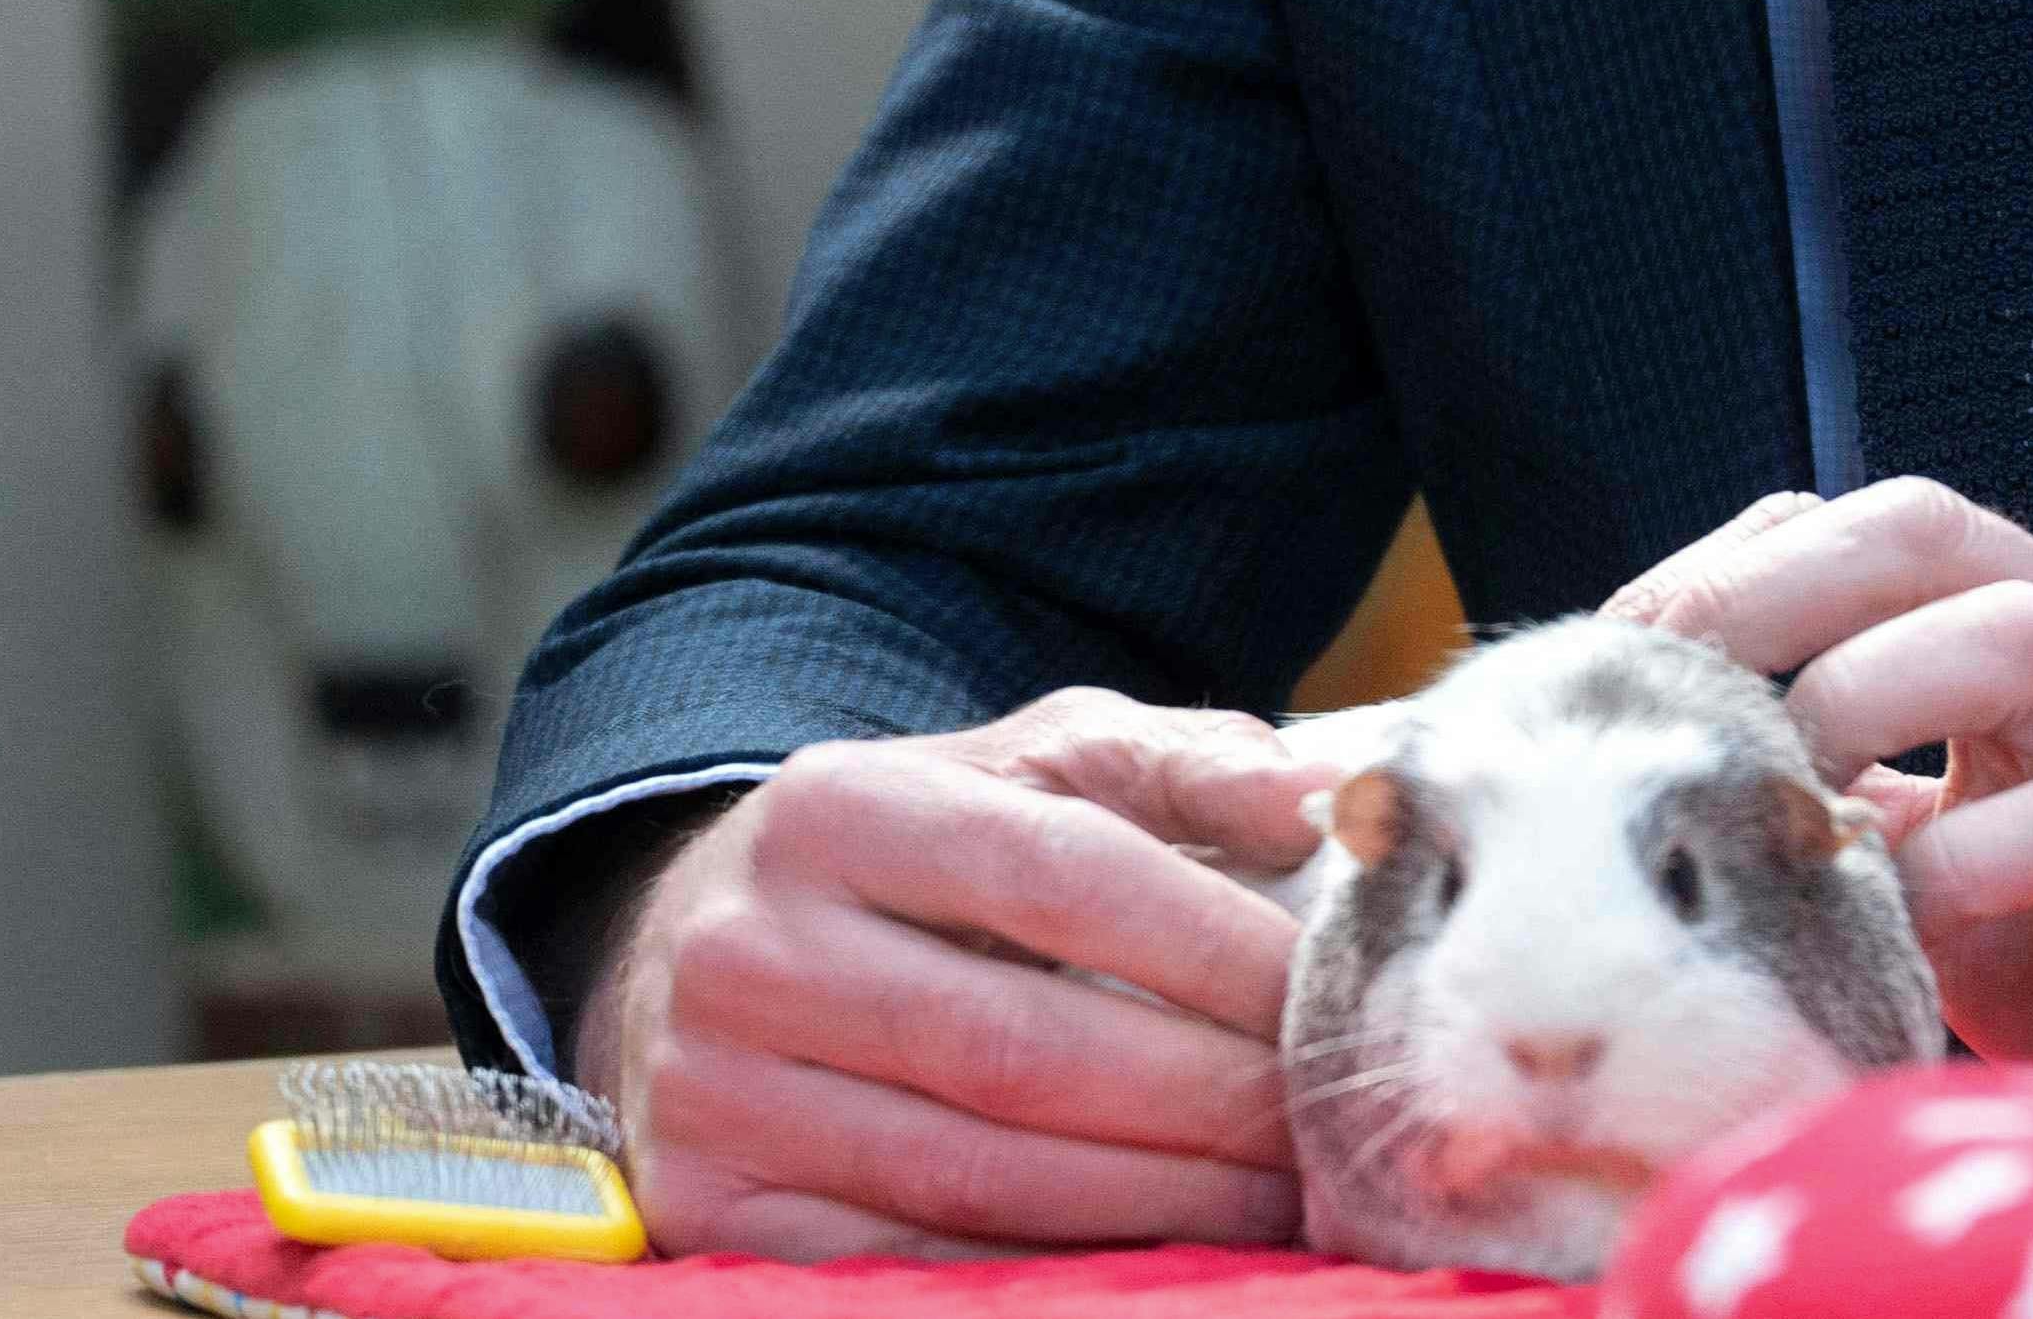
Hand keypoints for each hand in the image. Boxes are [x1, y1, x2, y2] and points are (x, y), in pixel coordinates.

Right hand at [577, 689, 1335, 1260]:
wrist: (702, 946)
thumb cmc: (922, 851)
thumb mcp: (1037, 765)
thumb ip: (1185, 767)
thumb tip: (1330, 799)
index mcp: (840, 808)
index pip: (1066, 877)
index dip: (1216, 950)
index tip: (1327, 999)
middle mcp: (751, 949)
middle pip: (1023, 1049)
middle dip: (1204, 1100)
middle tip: (1325, 1126)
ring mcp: (712, 1089)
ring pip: (972, 1174)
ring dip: (1151, 1201)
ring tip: (1274, 1198)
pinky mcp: (706, 1204)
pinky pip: (901, 1262)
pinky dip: (1041, 1267)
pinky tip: (1148, 1252)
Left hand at [1607, 479, 2032, 1053]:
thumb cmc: (2020, 932)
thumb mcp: (1909, 819)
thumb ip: (1827, 755)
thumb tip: (1642, 724)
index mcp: (2030, 609)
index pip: (1873, 522)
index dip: (1735, 564)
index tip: (1623, 646)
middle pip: (1931, 528)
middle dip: (1769, 590)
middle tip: (1663, 682)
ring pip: (2019, 630)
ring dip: (1861, 694)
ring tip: (1784, 791)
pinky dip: (1951, 861)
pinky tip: (1879, 911)